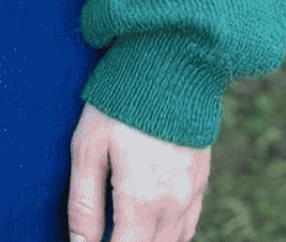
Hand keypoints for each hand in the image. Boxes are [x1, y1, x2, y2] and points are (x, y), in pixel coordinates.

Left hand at [67, 101, 210, 241]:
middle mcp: (173, 207)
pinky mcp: (201, 183)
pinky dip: (167, 234)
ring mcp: (192, 196)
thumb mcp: (88, 147)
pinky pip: (186, 228)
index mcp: (142, 202)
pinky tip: (146, 222)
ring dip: (146, 240)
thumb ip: (84, 203)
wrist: (170, 61)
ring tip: (119, 224)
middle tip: (102, 229)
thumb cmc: (119, 101)